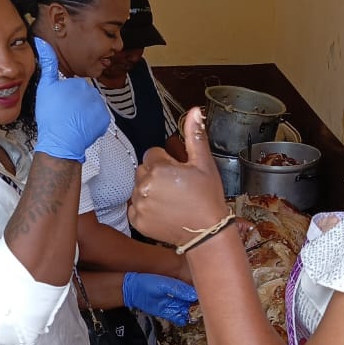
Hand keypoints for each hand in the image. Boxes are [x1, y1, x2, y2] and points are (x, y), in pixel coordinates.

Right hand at [31, 37, 110, 161]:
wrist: (60, 140)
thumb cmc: (51, 116)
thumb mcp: (44, 88)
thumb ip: (47, 65)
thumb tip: (42, 42)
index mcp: (78, 83)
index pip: (74, 88)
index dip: (65, 98)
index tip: (59, 106)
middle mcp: (92, 92)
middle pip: (84, 97)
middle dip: (76, 104)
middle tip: (65, 115)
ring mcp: (99, 106)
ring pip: (91, 108)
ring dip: (84, 114)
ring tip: (72, 122)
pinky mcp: (105, 119)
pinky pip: (98, 119)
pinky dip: (92, 124)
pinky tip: (81, 127)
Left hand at [122, 272, 198, 324]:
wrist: (133, 290)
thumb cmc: (147, 281)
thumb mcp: (163, 284)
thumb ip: (178, 290)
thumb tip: (193, 295)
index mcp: (182, 284)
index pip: (196, 290)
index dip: (203, 295)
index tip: (208, 300)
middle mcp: (181, 295)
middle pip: (195, 302)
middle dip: (198, 306)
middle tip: (201, 309)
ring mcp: (176, 304)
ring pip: (189, 311)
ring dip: (192, 314)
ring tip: (193, 315)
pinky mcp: (169, 312)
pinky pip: (179, 318)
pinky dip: (182, 319)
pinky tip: (183, 318)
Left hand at [129, 108, 229, 247]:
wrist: (206, 233)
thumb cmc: (208, 197)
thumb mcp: (204, 164)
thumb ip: (195, 136)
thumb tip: (193, 111)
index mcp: (158, 168)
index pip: (153, 154)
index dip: (168, 162)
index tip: (180, 174)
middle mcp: (144, 185)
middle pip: (143, 170)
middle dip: (156, 175)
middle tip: (177, 188)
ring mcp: (138, 204)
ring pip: (138, 188)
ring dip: (150, 191)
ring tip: (171, 201)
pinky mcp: (137, 221)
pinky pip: (135, 207)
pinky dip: (146, 209)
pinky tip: (163, 212)